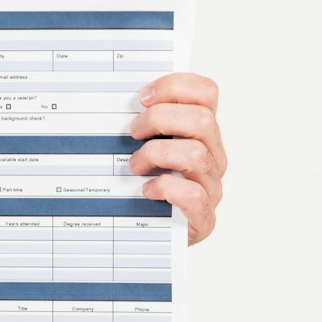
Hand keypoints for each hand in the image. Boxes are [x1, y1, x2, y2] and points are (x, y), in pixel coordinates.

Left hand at [129, 72, 226, 243]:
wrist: (150, 234)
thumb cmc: (143, 184)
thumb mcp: (140, 145)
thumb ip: (139, 121)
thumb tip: (109, 96)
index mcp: (201, 133)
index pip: (207, 93)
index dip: (175, 86)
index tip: (142, 96)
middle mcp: (212, 156)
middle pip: (202, 120)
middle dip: (159, 119)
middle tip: (132, 132)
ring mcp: (211, 188)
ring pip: (196, 154)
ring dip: (156, 154)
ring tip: (134, 165)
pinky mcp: (204, 218)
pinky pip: (194, 195)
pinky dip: (165, 188)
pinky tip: (146, 190)